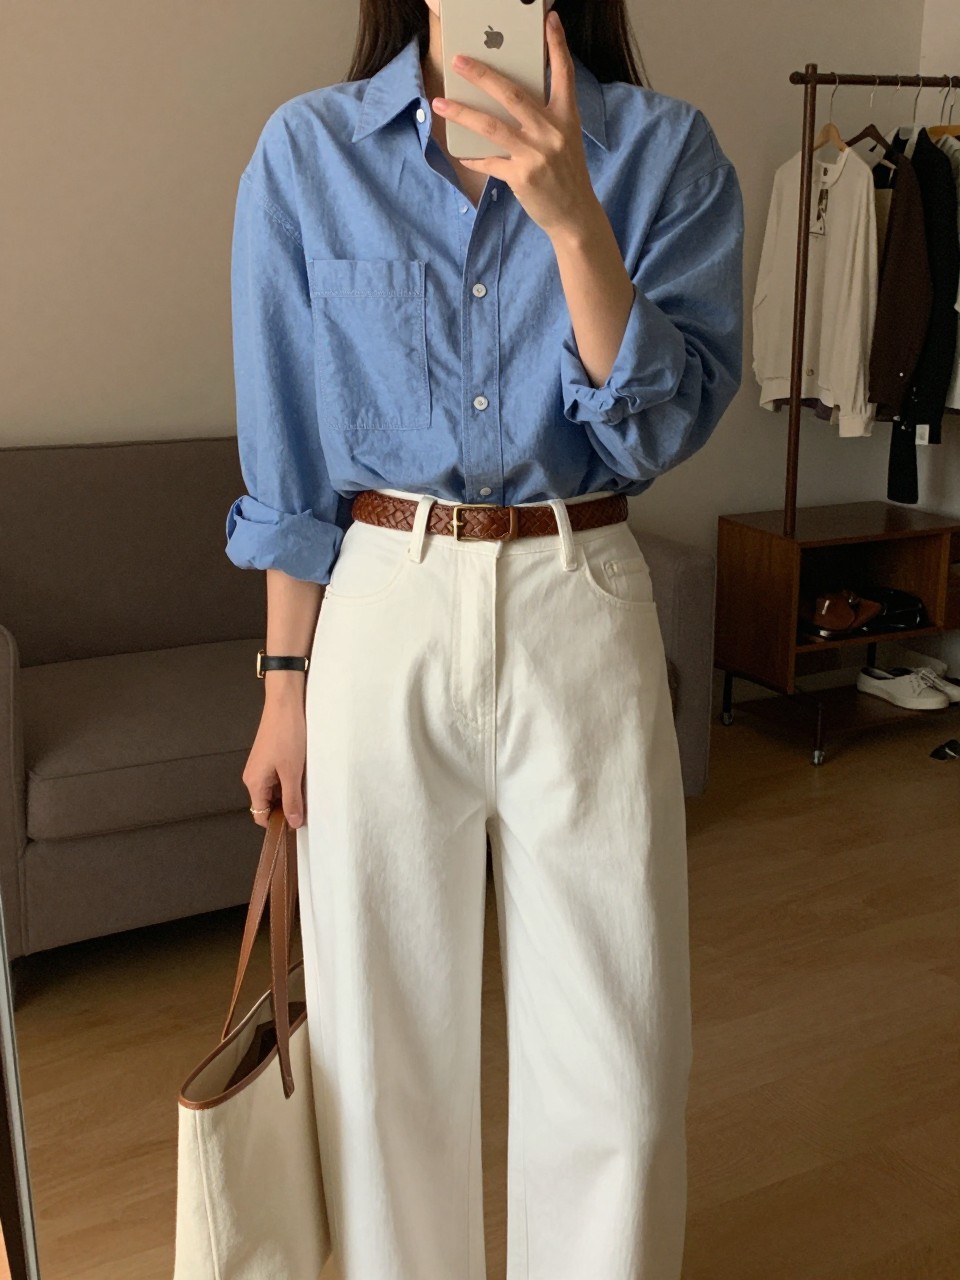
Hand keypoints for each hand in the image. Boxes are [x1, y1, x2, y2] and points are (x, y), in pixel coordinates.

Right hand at [243, 698, 306, 829]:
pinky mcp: (270, 757)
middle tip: (307, 807)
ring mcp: (261, 766)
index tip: (297, 824)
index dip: (278, 823)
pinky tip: (304, 775)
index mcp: (254, 783)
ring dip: (290, 792)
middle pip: (268, 803)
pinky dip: (290, 780)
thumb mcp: (292, 772)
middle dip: (286, 807)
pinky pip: (279, 777)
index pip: (261, 816)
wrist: (285, 703)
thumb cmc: (287, 735)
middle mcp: (253, 776)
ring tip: (307, 789)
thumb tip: (293, 824)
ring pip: (275, 790)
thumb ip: (292, 800)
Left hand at [433, 9, 601, 239]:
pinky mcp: (522, 177)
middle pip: (513, 95)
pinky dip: (473, 156)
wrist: (574, 214)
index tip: (549, 20)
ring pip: (492, 126)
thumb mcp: (565, 139)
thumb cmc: (565, 173)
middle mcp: (552, 132)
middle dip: (483, 75)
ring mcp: (536, 155)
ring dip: (462, 113)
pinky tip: (460, 152)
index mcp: (566, 118)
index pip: (564, 74)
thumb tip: (507, 99)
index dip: (557, 45)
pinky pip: (489, 162)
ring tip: (440, 102)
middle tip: (459, 61)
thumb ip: (543, 117)